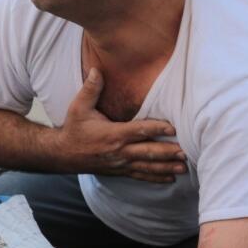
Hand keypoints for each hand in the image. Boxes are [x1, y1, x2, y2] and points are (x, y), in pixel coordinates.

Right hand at [61, 68, 185, 182]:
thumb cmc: (73, 129)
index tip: (173, 128)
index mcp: (112, 134)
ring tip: (183, 167)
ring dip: (166, 167)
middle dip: (167, 152)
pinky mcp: (120, 171)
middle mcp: (119, 151)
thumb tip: (97, 69)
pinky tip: (170, 178)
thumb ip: (90, 89)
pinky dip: (156, 178)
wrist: (62, 155)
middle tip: (185, 152)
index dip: (156, 129)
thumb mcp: (78, 108)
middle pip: (147, 152)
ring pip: (147, 166)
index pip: (139, 131)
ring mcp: (120, 163)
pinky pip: (140, 176)